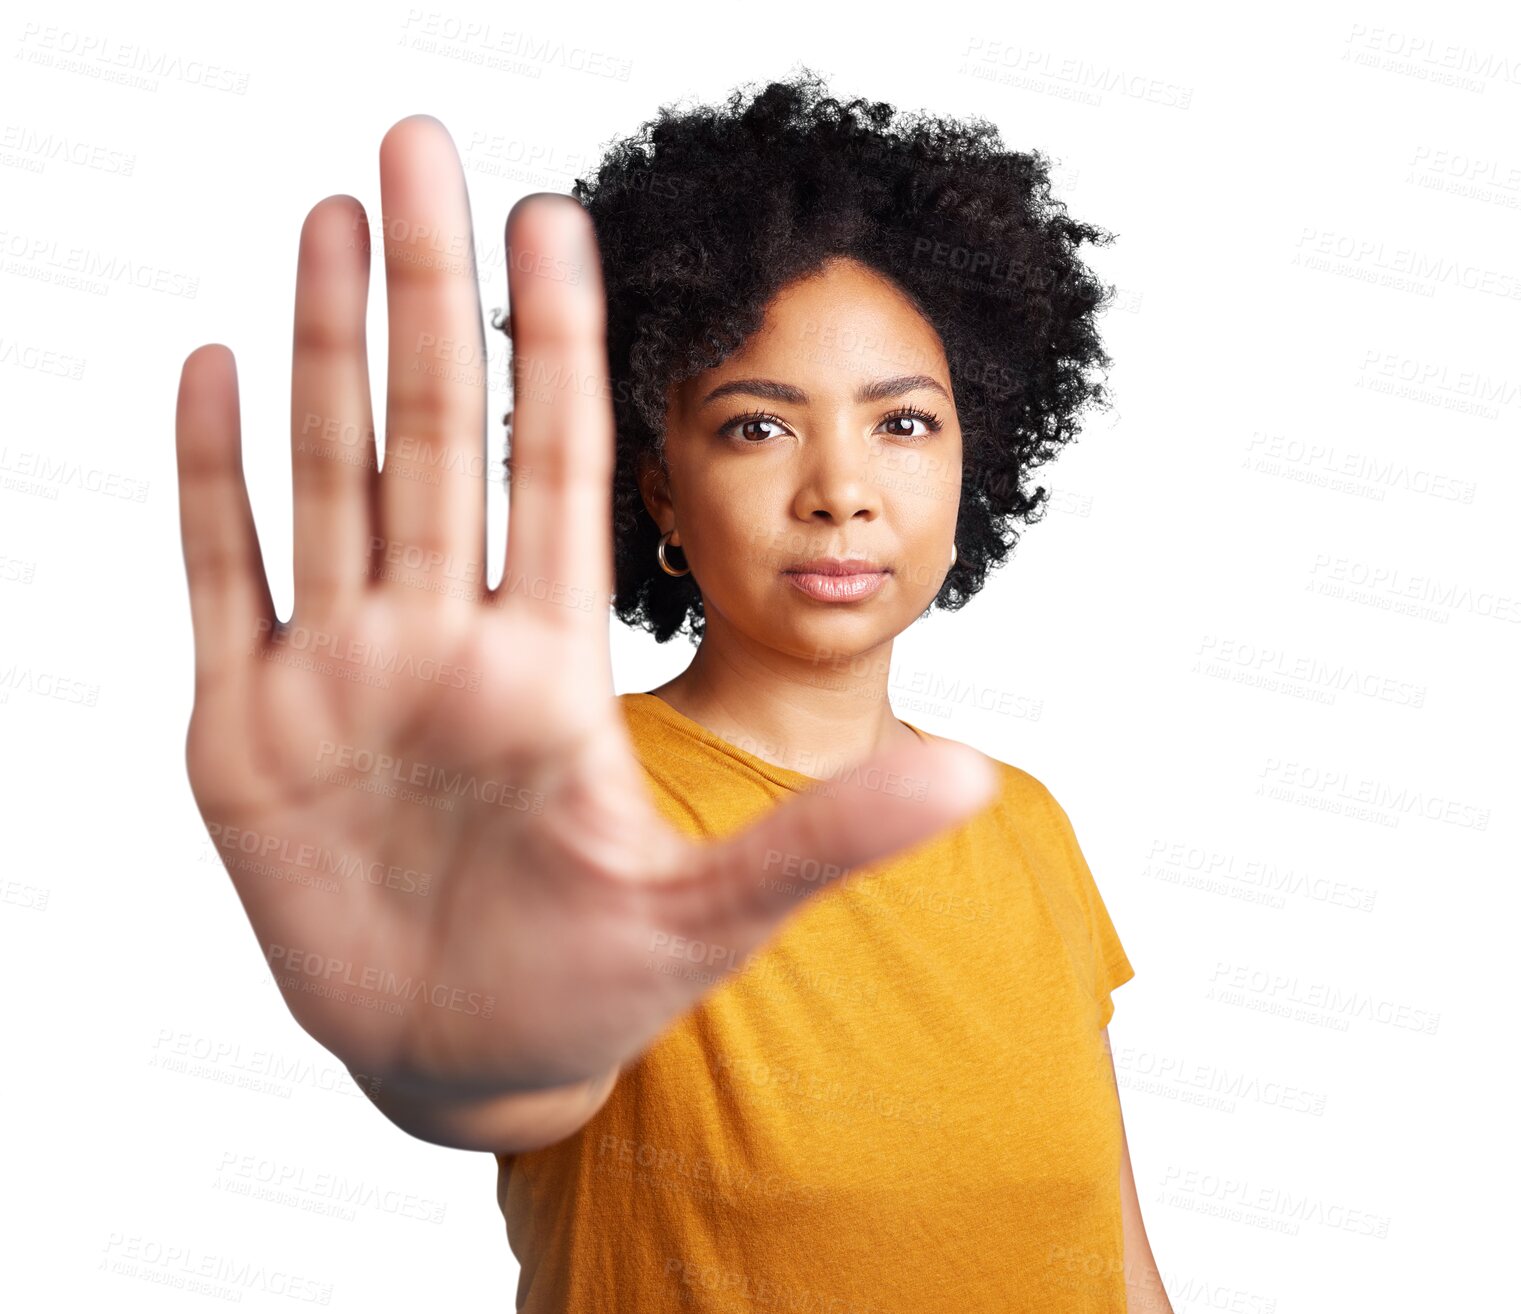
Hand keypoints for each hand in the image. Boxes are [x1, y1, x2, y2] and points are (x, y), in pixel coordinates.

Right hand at [174, 114, 996, 1104]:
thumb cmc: (596, 984)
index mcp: (552, 668)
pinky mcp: (252, 734)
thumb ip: (832, 838)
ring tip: (326, 219)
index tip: (565, 221)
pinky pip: (228, 579)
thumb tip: (980, 777)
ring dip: (322, 349)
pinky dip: (215, 480)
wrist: (473, 1057)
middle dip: (425, 292)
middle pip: (436, 436)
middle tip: (420, 146)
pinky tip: (212, 368)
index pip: (558, 472)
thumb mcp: (715, 911)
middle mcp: (448, 645)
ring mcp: (346, 679)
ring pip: (330, 479)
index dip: (558, 349)